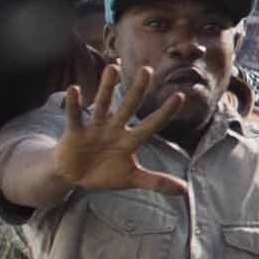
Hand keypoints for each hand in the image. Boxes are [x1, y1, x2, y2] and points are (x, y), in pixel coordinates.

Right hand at [48, 55, 200, 199]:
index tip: (180, 96)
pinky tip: (74, 89)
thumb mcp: (131, 178)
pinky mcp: (75, 133)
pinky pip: (75, 116)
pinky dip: (74, 104)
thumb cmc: (105, 173)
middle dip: (137, 90)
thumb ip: (157, 181)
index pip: (151, 125)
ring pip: (103, 105)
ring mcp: (95, 129)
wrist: (74, 177)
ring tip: (113, 67)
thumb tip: (185, 190)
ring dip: (107, 87)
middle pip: (128, 107)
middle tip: (146, 70)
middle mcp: (114, 129)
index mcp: (129, 141)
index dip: (164, 113)